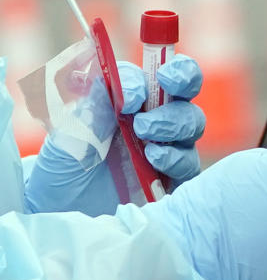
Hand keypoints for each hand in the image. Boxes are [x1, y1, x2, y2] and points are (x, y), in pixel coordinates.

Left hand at [24, 54, 205, 215]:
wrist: (60, 207)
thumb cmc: (64, 161)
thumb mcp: (68, 127)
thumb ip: (95, 102)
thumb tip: (127, 88)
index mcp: (132, 97)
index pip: (162, 72)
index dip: (167, 73)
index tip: (143, 90)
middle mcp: (154, 117)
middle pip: (186, 96)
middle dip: (175, 101)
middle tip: (144, 122)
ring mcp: (167, 146)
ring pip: (193, 125)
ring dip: (174, 128)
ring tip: (145, 141)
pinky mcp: (173, 176)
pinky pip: (190, 163)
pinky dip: (176, 159)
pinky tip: (155, 162)